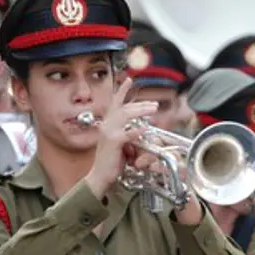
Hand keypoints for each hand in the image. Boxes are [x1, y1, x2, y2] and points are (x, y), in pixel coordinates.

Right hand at [86, 77, 158, 196]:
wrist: (100, 175)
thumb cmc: (111, 161)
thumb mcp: (120, 144)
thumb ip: (128, 134)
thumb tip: (141, 128)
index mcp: (108, 124)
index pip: (115, 103)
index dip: (121, 91)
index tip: (128, 79)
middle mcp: (106, 125)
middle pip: (124, 108)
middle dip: (140, 104)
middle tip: (154, 105)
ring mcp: (108, 133)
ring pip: (125, 116)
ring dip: (140, 111)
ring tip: (152, 110)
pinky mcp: (112, 143)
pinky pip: (126, 134)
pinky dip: (136, 131)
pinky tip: (144, 129)